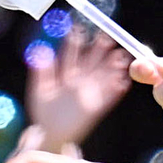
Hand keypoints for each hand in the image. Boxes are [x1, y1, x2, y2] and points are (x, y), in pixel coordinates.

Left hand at [21, 23, 129, 151]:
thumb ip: (40, 71)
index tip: (78, 29)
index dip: (75, 42)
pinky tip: (123, 81)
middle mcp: (79, 82)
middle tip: (106, 35)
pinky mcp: (96, 108)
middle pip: (91, 62)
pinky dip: (116, 90)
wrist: (51, 134)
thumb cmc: (44, 112)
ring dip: (112, 67)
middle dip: (99, 49)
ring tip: (120, 55)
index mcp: (65, 75)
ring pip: (103, 77)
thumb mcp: (39, 90)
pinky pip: (109, 98)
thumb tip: (40, 49)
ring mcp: (89, 94)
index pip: (71, 55)